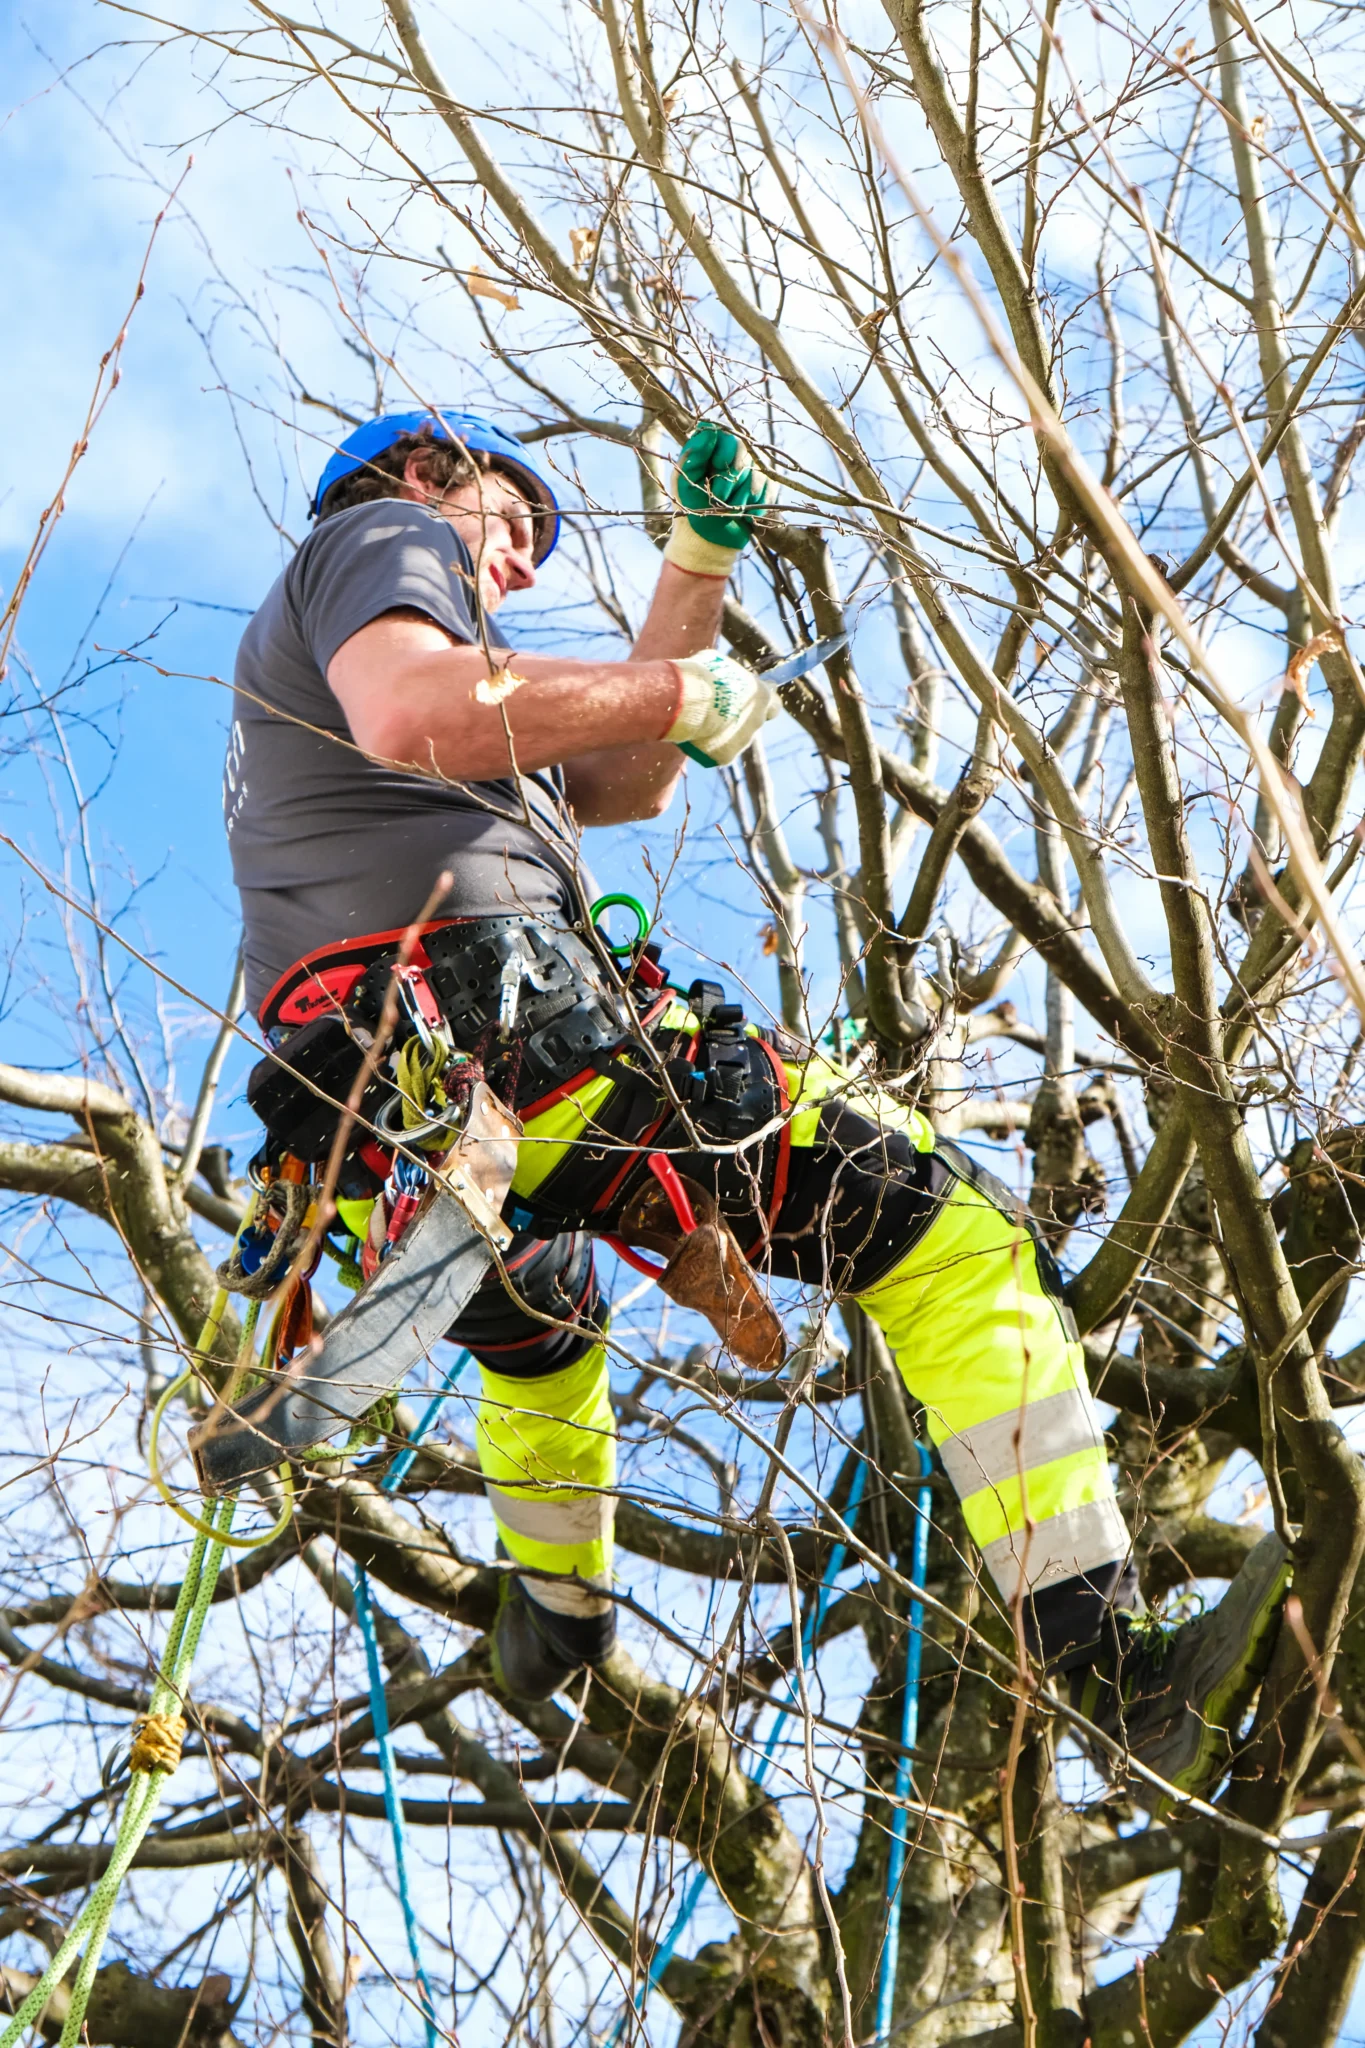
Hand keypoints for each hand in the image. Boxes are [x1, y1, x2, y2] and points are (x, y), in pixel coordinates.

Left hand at [663, 423, 768, 577]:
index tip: (714, 470)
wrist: (706, 541)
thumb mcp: (684, 482)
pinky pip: (768, 491)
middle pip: (743, 453)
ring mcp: (755, 470)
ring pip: (756, 475)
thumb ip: (693, 455)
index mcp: (713, 448)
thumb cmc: (690, 509)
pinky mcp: (768, 488)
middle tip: (719, 496)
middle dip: (730, 479)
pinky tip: (743, 514)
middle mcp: (736, 454)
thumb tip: (708, 430)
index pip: (725, 436)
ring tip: (728, 509)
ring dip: (740, 497)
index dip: (722, 454)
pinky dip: (754, 505)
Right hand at [665, 648, 779, 767]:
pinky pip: (718, 751)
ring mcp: (743, 741)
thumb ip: (730, 675)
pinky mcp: (726, 756)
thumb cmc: (702, 677)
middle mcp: (756, 721)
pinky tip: (694, 735)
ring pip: (735, 738)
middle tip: (717, 711)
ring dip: (722, 732)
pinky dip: (708, 745)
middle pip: (752, 722)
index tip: (751, 701)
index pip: (774, 705)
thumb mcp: (719, 664)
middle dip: (738, 718)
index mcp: (760, 696)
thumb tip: (726, 674)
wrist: (686, 703)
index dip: (763, 704)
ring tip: (700, 722)